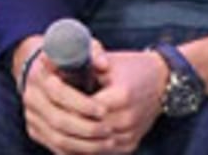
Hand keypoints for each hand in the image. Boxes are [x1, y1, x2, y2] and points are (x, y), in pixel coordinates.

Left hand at [20, 38, 162, 153]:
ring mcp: (130, 135)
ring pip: (93, 145)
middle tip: (43, 110)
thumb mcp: (107, 61)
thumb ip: (82, 63)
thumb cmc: (131, 67)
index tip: (47, 91)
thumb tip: (51, 61)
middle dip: (63, 119)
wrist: (164, 81)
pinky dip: (84, 146)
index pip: (84, 106)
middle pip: (86, 127)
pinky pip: (102, 151)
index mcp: (121, 96)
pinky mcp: (130, 144)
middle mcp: (127, 119)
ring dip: (71, 137)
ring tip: (50, 124)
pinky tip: (67, 137)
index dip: (63, 99)